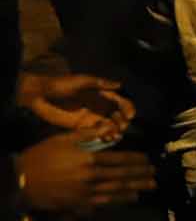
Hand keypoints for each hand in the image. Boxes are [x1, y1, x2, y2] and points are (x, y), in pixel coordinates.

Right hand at [16, 132, 155, 211]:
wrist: (21, 180)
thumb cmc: (42, 156)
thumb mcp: (63, 139)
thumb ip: (88, 134)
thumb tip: (109, 130)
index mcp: (89, 159)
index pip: (119, 159)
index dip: (136, 160)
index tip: (148, 160)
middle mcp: (91, 176)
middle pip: (122, 176)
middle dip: (140, 175)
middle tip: (155, 175)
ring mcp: (85, 192)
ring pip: (116, 191)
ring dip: (134, 189)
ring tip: (149, 187)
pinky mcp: (78, 204)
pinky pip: (103, 203)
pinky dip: (118, 201)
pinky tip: (129, 199)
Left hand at [18, 75, 133, 141]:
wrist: (41, 96)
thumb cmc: (61, 84)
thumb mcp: (81, 81)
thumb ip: (100, 84)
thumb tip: (120, 85)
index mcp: (101, 94)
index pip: (120, 102)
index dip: (128, 108)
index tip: (129, 115)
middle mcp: (99, 106)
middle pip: (118, 115)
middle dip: (122, 122)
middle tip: (121, 127)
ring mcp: (91, 117)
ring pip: (109, 125)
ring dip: (115, 131)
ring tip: (115, 136)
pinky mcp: (82, 127)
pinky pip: (96, 133)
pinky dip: (104, 136)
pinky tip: (107, 139)